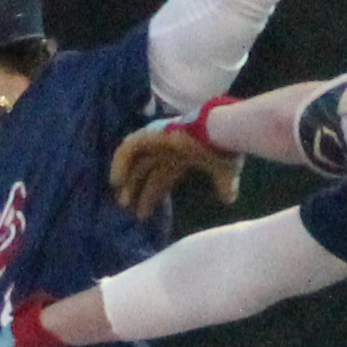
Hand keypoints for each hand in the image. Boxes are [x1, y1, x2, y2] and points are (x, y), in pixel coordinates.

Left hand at [111, 110, 243, 221]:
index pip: (161, 178)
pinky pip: (127, 149)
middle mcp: (167, 147)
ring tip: (121, 199)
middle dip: (136, 190)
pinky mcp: (150, 134)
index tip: (142, 215)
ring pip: (134, 158)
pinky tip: (116, 181)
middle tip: (128, 210)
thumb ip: (224, 185)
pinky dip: (119, 164)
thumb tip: (229, 199)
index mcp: (182, 155)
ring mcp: (157, 139)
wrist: (220, 131)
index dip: (151, 196)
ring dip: (126, 178)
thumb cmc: (224, 149)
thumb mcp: (225, 172)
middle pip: (145, 170)